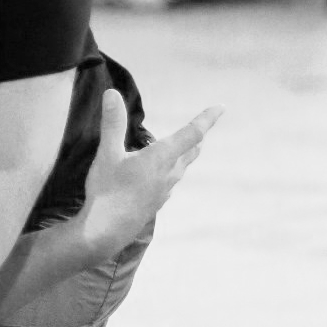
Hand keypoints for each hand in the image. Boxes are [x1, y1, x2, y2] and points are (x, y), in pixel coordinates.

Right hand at [78, 90, 223, 258]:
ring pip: (181, 170)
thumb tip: (112, 93)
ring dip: (184, 158)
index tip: (221, 108)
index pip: (191, 133)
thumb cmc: (107, 192)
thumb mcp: (106, 154)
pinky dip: (170, 176)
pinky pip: (169, 186)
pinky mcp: (155, 205)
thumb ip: (112, 124)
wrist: (105, 232)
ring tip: (184, 152)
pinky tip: (163, 181)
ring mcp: (163, 192)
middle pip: (191, 152)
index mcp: (161, 157)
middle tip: (201, 131)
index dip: (206, 119)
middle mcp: (168, 174)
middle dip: (195, 139)